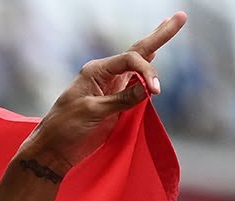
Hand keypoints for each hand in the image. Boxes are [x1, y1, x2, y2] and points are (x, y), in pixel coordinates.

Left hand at [29, 11, 186, 173]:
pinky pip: (136, 84)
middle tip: (181, 17)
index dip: (147, 72)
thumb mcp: (92, 112)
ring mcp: (111, 88)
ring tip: (169, 26)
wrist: (54, 150)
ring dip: (155, 47)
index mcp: (95, 71)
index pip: (130, 61)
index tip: (156, 91)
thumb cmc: (65, 127)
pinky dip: (146, 70)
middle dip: (159, 35)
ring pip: (138, 65)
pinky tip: (153, 59)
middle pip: (138, 52)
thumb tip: (148, 89)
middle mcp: (105, 75)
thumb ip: (121, 100)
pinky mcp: (116, 103)